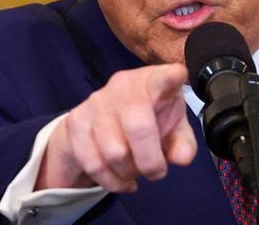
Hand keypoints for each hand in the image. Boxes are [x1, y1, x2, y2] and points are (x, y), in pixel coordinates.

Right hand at [35, 63, 196, 192]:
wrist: (99, 121)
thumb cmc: (148, 119)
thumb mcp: (172, 128)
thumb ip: (182, 142)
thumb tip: (181, 158)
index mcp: (153, 82)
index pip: (162, 76)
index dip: (170, 77)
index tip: (177, 76)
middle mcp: (122, 86)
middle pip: (138, 127)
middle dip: (150, 161)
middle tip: (157, 173)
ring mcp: (95, 103)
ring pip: (114, 153)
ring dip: (129, 172)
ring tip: (135, 171)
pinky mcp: (75, 122)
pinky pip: (94, 164)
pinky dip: (112, 181)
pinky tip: (122, 180)